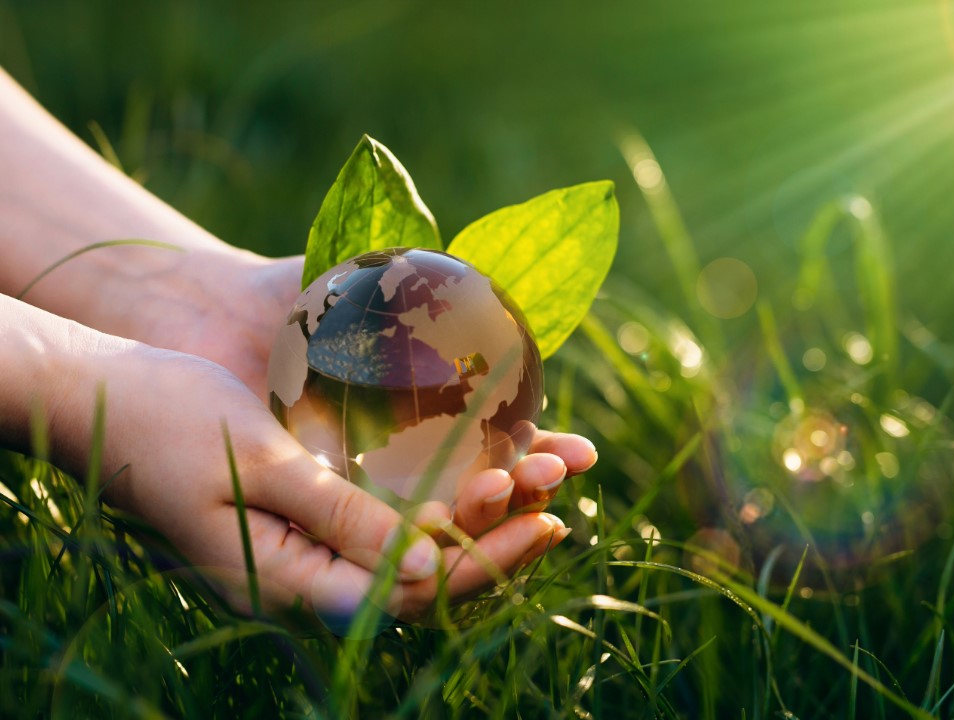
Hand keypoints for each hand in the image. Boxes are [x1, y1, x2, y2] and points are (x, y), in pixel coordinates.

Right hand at [47, 336, 594, 622]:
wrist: (98, 395)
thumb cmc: (164, 420)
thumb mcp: (258, 462)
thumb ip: (339, 513)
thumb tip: (426, 562)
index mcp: (285, 579)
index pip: (411, 592)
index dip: (486, 562)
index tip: (547, 518)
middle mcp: (302, 576)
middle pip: (423, 578)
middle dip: (499, 539)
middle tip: (564, 495)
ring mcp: (303, 547)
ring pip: (412, 549)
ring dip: (478, 517)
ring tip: (544, 477)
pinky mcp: (306, 513)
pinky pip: (387, 520)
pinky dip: (440, 498)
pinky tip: (482, 466)